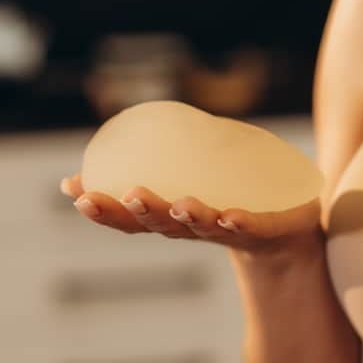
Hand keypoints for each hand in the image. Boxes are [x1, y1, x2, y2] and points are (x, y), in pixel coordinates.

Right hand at [60, 174, 320, 253]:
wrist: (289, 234)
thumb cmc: (233, 199)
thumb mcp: (195, 176)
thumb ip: (167, 157)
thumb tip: (128, 129)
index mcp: (173, 217)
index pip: (131, 216)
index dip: (103, 207)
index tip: (73, 191)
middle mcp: (194, 227)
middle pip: (159, 224)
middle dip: (135, 213)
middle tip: (117, 196)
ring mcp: (228, 230)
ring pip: (200, 225)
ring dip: (184, 215)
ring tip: (176, 203)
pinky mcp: (264, 229)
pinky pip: (250, 226)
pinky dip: (238, 222)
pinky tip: (230, 217)